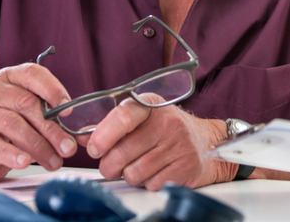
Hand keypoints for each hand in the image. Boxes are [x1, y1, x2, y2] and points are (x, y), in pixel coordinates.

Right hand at [0, 63, 76, 182]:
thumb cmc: (11, 126)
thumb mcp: (31, 113)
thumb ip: (49, 113)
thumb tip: (74, 131)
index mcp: (10, 77)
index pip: (32, 74)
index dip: (52, 90)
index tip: (68, 110)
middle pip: (26, 103)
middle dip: (51, 128)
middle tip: (68, 146)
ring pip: (13, 124)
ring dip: (38, 145)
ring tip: (54, 160)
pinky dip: (12, 154)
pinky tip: (25, 162)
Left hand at [83, 96, 234, 189]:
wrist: (207, 142)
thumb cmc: (167, 130)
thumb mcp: (143, 118)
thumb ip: (112, 125)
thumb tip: (82, 138)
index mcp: (153, 105)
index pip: (124, 116)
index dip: (102, 136)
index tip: (94, 148)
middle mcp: (168, 122)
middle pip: (122, 153)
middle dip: (109, 165)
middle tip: (112, 164)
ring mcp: (179, 144)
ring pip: (133, 173)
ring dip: (130, 175)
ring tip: (138, 166)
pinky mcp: (186, 166)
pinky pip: (151, 184)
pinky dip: (148, 183)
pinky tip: (156, 171)